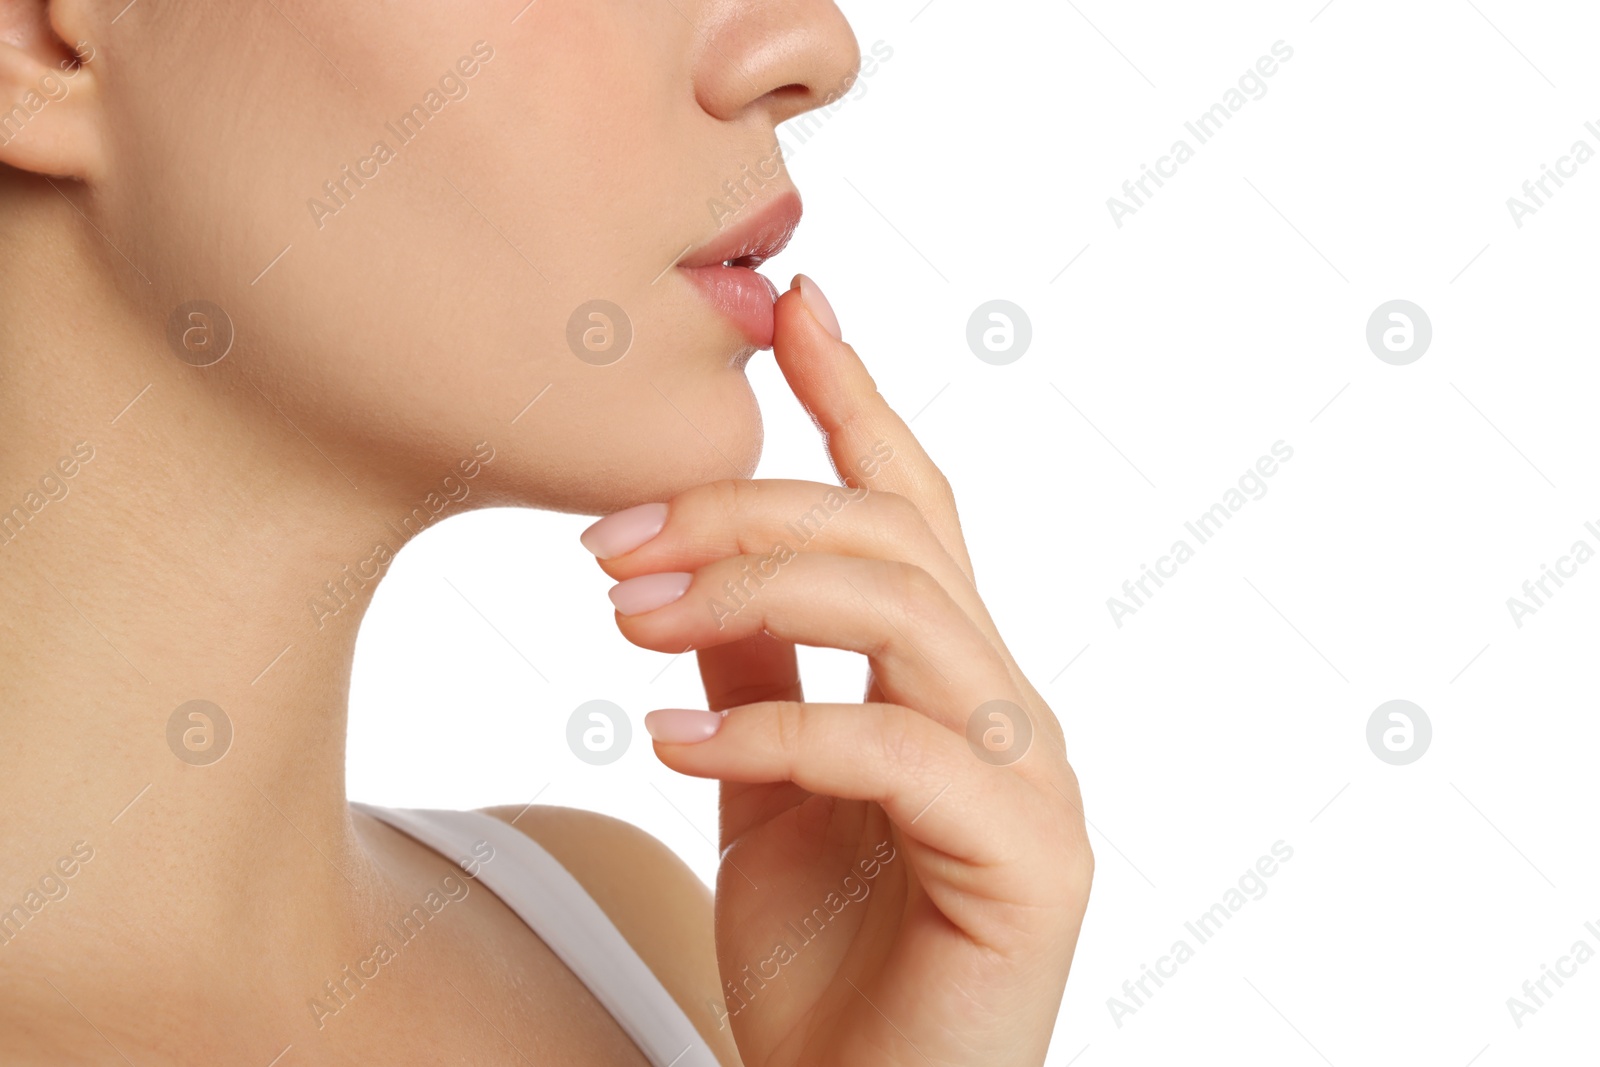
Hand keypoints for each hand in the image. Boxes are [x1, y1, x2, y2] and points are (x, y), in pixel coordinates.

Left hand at [584, 276, 1092, 1066]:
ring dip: (754, 589)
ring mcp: (1031, 778)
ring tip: (625, 610)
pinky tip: (669, 739)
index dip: (856, 397)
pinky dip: (775, 731)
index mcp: (950, 678)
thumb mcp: (762, 788)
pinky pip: (897, 749)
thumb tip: (689, 569)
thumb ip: (754, 671)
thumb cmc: (824, 969)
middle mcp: (1007, 706)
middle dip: (745, 508)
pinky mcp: (1029, 859)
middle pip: (893, 537)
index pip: (910, 505)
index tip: (795, 307)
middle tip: (609, 535)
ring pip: (907, 612)